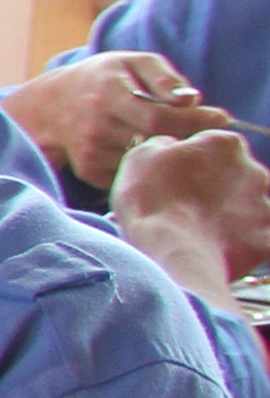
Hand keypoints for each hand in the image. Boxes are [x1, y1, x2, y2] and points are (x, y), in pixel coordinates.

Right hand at [1, 49, 227, 187]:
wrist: (51, 106)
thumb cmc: (102, 78)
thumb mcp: (131, 62)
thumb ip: (164, 76)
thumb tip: (191, 99)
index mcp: (107, 95)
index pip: (160, 118)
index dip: (196, 120)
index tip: (221, 116)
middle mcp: (96, 127)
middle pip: (158, 141)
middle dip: (186, 134)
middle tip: (198, 126)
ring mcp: (92, 152)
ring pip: (149, 158)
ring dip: (165, 148)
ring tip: (165, 133)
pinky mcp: (91, 171)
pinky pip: (134, 171)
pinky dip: (145, 161)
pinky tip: (140, 145)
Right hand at [112, 127, 269, 295]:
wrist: (173, 253)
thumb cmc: (153, 201)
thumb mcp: (141, 157)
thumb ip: (164, 144)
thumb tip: (171, 147)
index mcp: (225, 144)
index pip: (214, 146)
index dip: (192, 163)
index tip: (175, 179)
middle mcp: (254, 169)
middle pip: (234, 175)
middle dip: (215, 188)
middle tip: (184, 207)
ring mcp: (265, 205)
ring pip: (246, 206)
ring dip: (228, 215)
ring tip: (197, 232)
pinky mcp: (267, 239)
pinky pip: (254, 238)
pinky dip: (237, 243)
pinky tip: (213, 248)